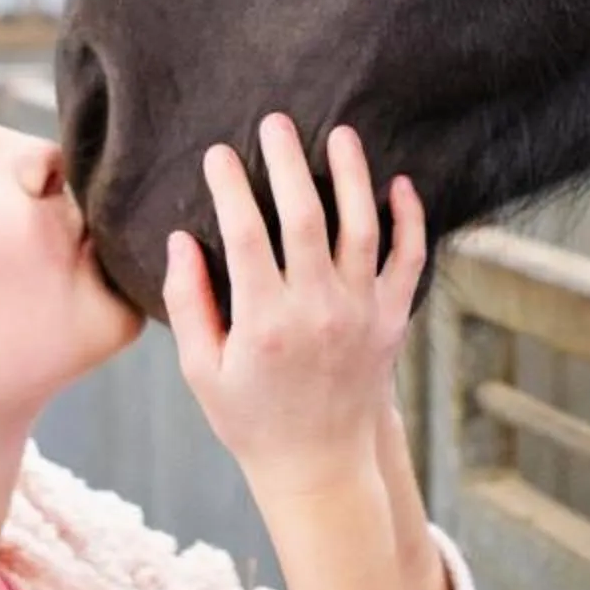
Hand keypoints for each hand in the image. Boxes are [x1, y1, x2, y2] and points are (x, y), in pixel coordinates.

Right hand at [162, 114, 427, 501]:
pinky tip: (397, 182)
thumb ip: (189, 304)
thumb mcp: (202, 371)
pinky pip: (409, 260)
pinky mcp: (393, 320)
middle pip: (306, 216)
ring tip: (339, 133)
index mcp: (266, 323)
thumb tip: (179, 239)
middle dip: (287, 162)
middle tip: (274, 122)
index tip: (217, 154)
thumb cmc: (251, 419)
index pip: (246, 235)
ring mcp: (362, 314)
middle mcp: (319, 312)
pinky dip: (408, 219)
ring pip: (362, 227)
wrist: (321, 467)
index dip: (230, 188)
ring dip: (351, 174)